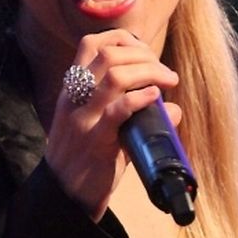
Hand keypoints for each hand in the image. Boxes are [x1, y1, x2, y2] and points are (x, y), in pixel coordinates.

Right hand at [45, 30, 179, 220]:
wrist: (64, 197)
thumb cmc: (86, 160)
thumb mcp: (101, 127)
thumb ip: (134, 114)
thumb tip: (173, 109)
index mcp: (72, 89)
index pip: (91, 44)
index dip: (123, 39)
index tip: (146, 52)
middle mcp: (74, 98)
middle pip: (108, 54)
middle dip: (144, 55)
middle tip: (165, 73)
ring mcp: (83, 118)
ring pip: (114, 76)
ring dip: (148, 72)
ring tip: (168, 81)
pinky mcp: (95, 141)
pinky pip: (119, 110)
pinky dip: (141, 98)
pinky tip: (155, 97)